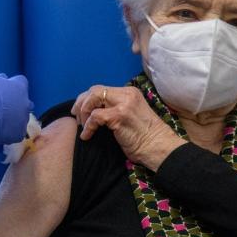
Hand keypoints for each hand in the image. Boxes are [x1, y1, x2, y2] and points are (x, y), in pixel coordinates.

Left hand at [70, 84, 185, 170]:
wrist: (159, 147)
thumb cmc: (146, 137)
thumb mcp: (131, 116)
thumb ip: (116, 109)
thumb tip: (94, 111)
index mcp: (130, 93)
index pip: (102, 89)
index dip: (87, 99)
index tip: (80, 111)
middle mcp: (126, 94)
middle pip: (95, 90)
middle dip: (81, 102)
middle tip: (76, 116)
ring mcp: (123, 104)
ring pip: (93, 98)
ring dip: (83, 113)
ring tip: (83, 127)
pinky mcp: (119, 116)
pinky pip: (95, 116)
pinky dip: (88, 127)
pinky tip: (87, 136)